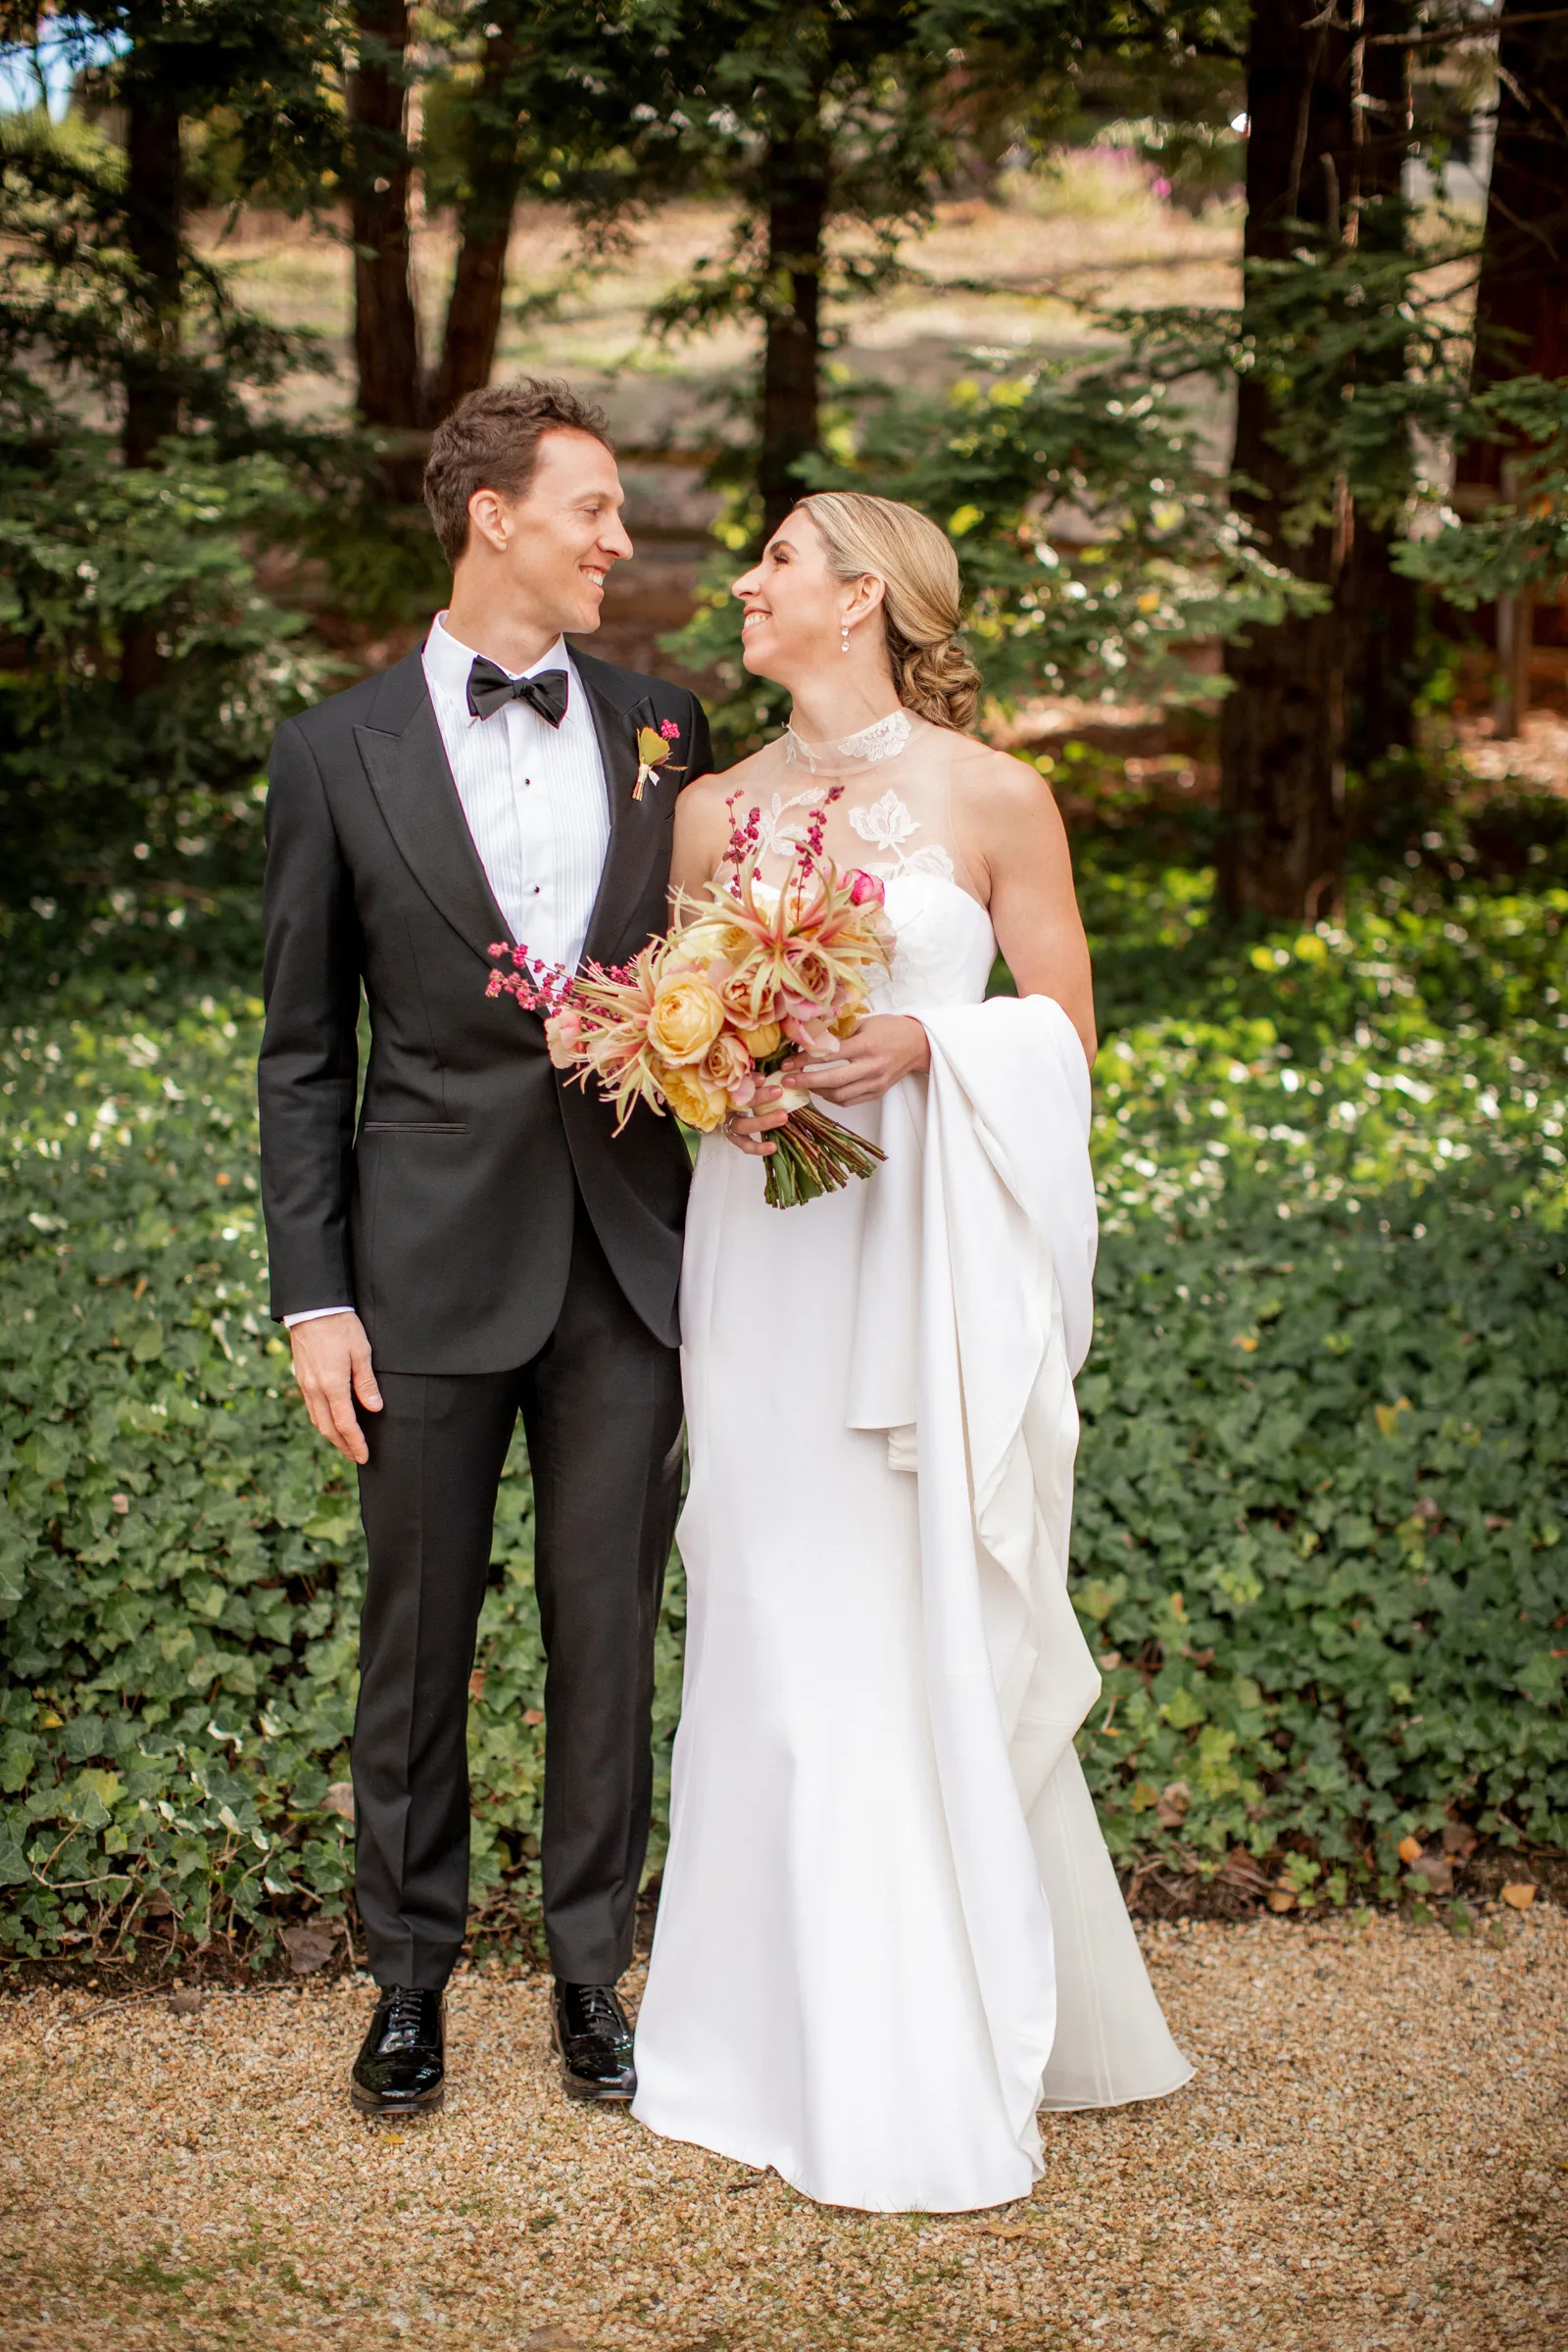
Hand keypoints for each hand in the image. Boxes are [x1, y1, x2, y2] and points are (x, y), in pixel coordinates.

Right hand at [289, 1312, 381, 1464]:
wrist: (311, 1308)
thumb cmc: (340, 1326)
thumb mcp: (361, 1352)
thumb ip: (366, 1383)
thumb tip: (375, 1409)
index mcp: (332, 1385)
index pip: (345, 1424)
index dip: (355, 1443)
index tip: (364, 1456)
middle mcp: (315, 1389)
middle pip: (328, 1428)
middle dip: (343, 1446)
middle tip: (355, 1457)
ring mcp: (305, 1384)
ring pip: (317, 1420)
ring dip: (331, 1436)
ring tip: (345, 1444)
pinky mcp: (301, 1378)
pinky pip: (311, 1408)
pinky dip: (322, 1421)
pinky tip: (331, 1422)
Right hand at [723, 1080, 789, 1157]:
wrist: (723, 1111)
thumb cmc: (737, 1093)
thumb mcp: (742, 1084)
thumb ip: (750, 1080)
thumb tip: (763, 1078)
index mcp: (723, 1094)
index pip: (734, 1087)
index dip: (749, 1083)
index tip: (764, 1078)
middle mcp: (723, 1110)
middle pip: (739, 1104)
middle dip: (759, 1098)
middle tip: (779, 1092)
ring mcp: (728, 1126)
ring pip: (743, 1126)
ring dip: (763, 1122)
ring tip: (783, 1117)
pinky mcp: (735, 1138)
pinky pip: (745, 1145)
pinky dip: (758, 1147)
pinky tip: (773, 1147)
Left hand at [780, 1014, 929, 1106]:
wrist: (917, 1044)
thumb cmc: (889, 1029)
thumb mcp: (864, 1023)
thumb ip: (839, 1032)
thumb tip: (809, 1037)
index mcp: (866, 1045)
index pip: (829, 1055)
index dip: (805, 1060)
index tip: (787, 1063)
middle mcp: (871, 1066)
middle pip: (832, 1080)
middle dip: (806, 1081)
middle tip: (787, 1081)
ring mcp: (875, 1082)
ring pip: (839, 1095)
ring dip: (817, 1091)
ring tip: (803, 1084)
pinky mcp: (877, 1093)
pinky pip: (849, 1101)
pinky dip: (832, 1097)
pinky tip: (822, 1090)